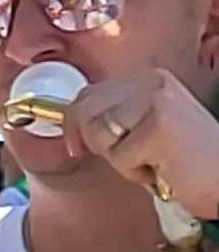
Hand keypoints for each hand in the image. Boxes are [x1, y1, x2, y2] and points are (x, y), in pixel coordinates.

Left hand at [75, 71, 218, 221]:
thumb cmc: (186, 162)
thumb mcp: (144, 129)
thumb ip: (113, 118)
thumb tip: (67, 124)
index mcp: (149, 79)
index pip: (87, 94)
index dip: (74, 125)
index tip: (79, 147)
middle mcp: (153, 83)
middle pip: (85, 110)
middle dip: (95, 142)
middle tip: (129, 158)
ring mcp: (158, 101)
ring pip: (98, 133)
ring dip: (119, 159)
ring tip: (152, 161)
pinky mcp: (161, 127)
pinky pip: (119, 157)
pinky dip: (135, 173)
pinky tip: (164, 169)